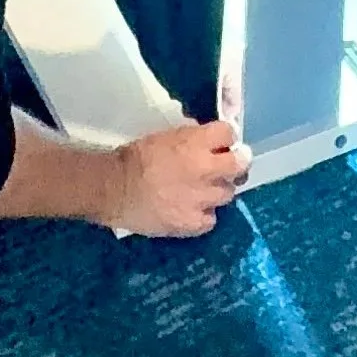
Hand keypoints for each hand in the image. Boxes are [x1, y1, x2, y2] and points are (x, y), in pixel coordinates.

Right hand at [112, 119, 251, 238]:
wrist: (117, 188)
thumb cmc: (138, 157)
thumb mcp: (167, 136)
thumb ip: (193, 140)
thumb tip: (209, 143)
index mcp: (196, 143)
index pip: (229, 133)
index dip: (226, 136)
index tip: (222, 141)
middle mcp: (206, 170)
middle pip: (240, 165)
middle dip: (237, 163)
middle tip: (229, 165)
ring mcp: (203, 199)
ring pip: (228, 194)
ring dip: (218, 190)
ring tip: (203, 190)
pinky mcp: (194, 224)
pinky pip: (212, 218)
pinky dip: (204, 213)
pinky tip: (192, 210)